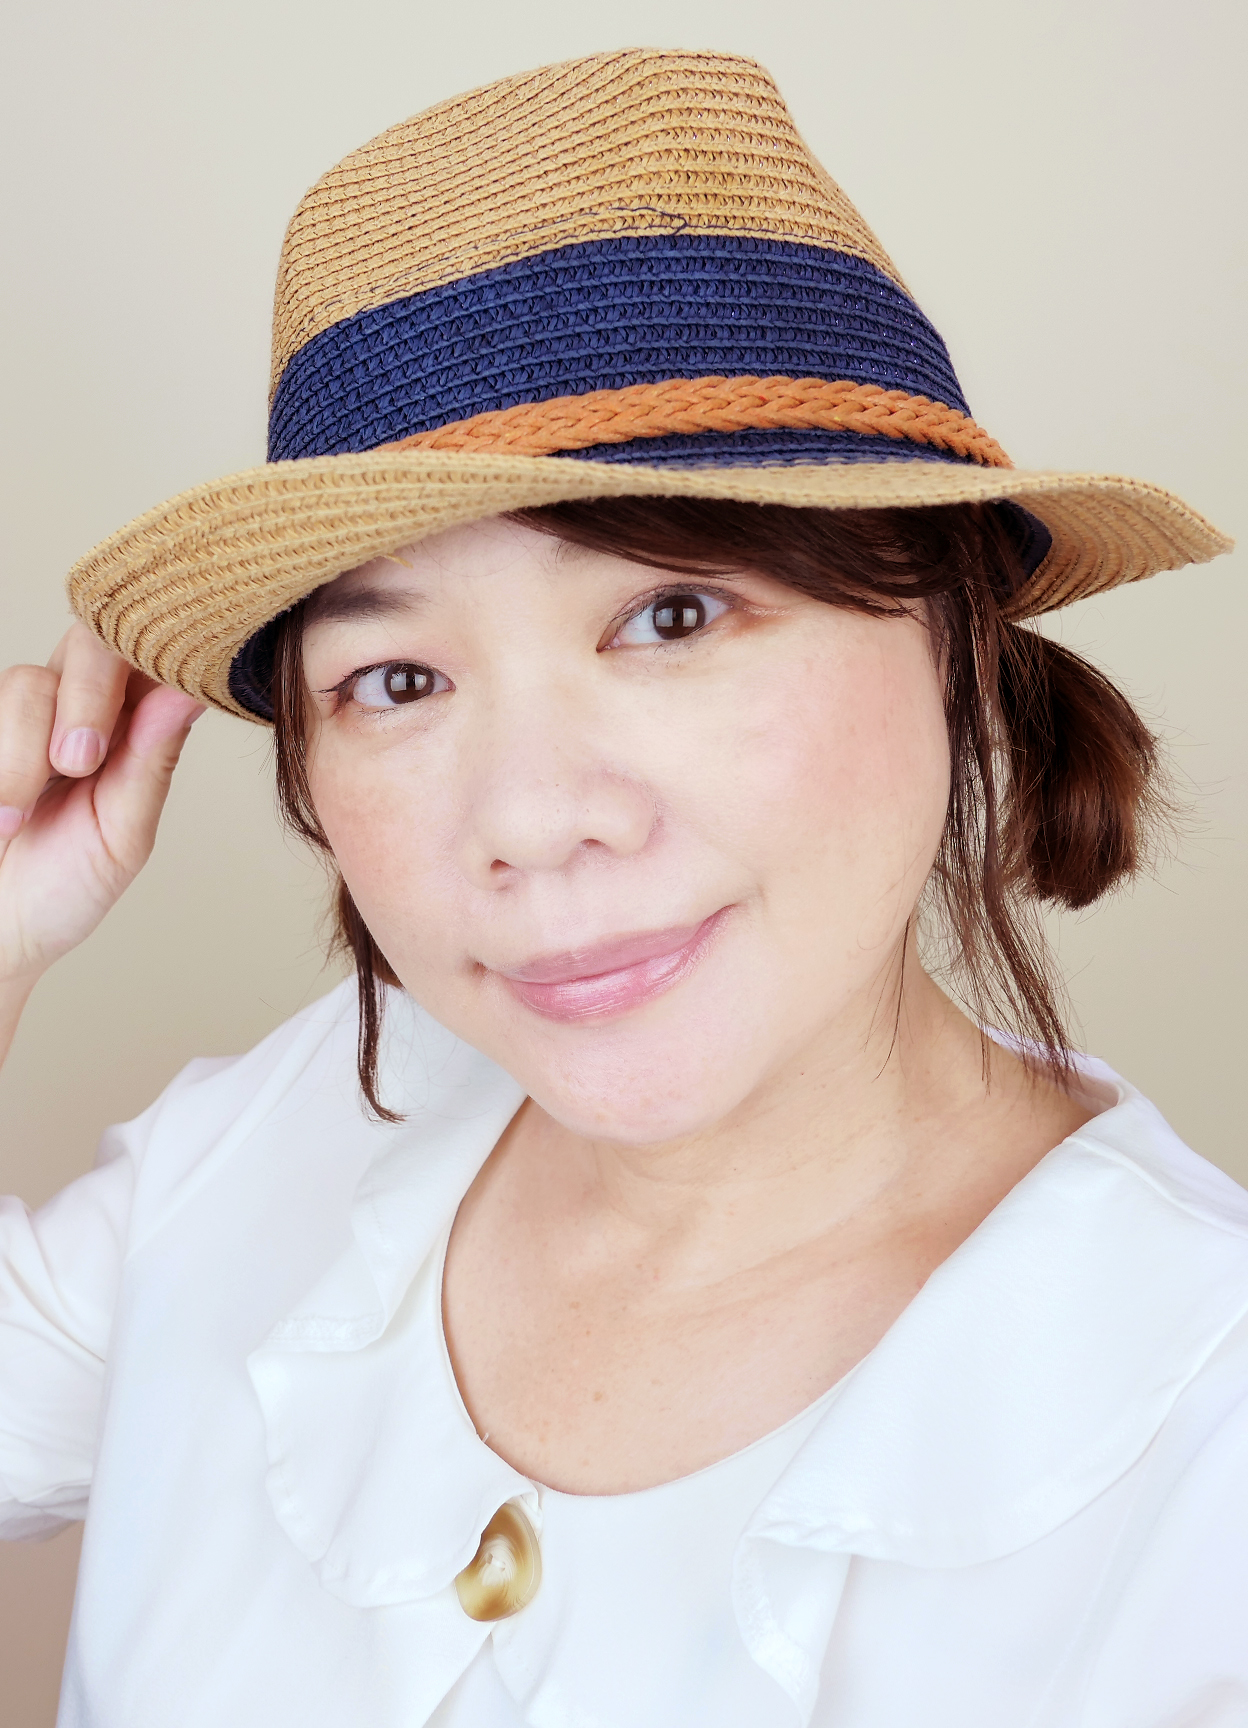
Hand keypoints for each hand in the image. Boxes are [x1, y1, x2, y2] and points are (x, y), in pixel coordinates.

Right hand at [0, 624, 204, 1001]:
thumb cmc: (62, 888)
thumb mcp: (121, 834)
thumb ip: (152, 762)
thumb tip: (188, 695)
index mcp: (132, 726)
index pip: (153, 656)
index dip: (156, 658)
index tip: (159, 696)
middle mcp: (76, 706)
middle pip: (91, 643)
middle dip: (87, 699)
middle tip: (78, 764)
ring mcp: (20, 714)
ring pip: (28, 682)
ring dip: (24, 757)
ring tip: (15, 821)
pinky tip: (0, 818)